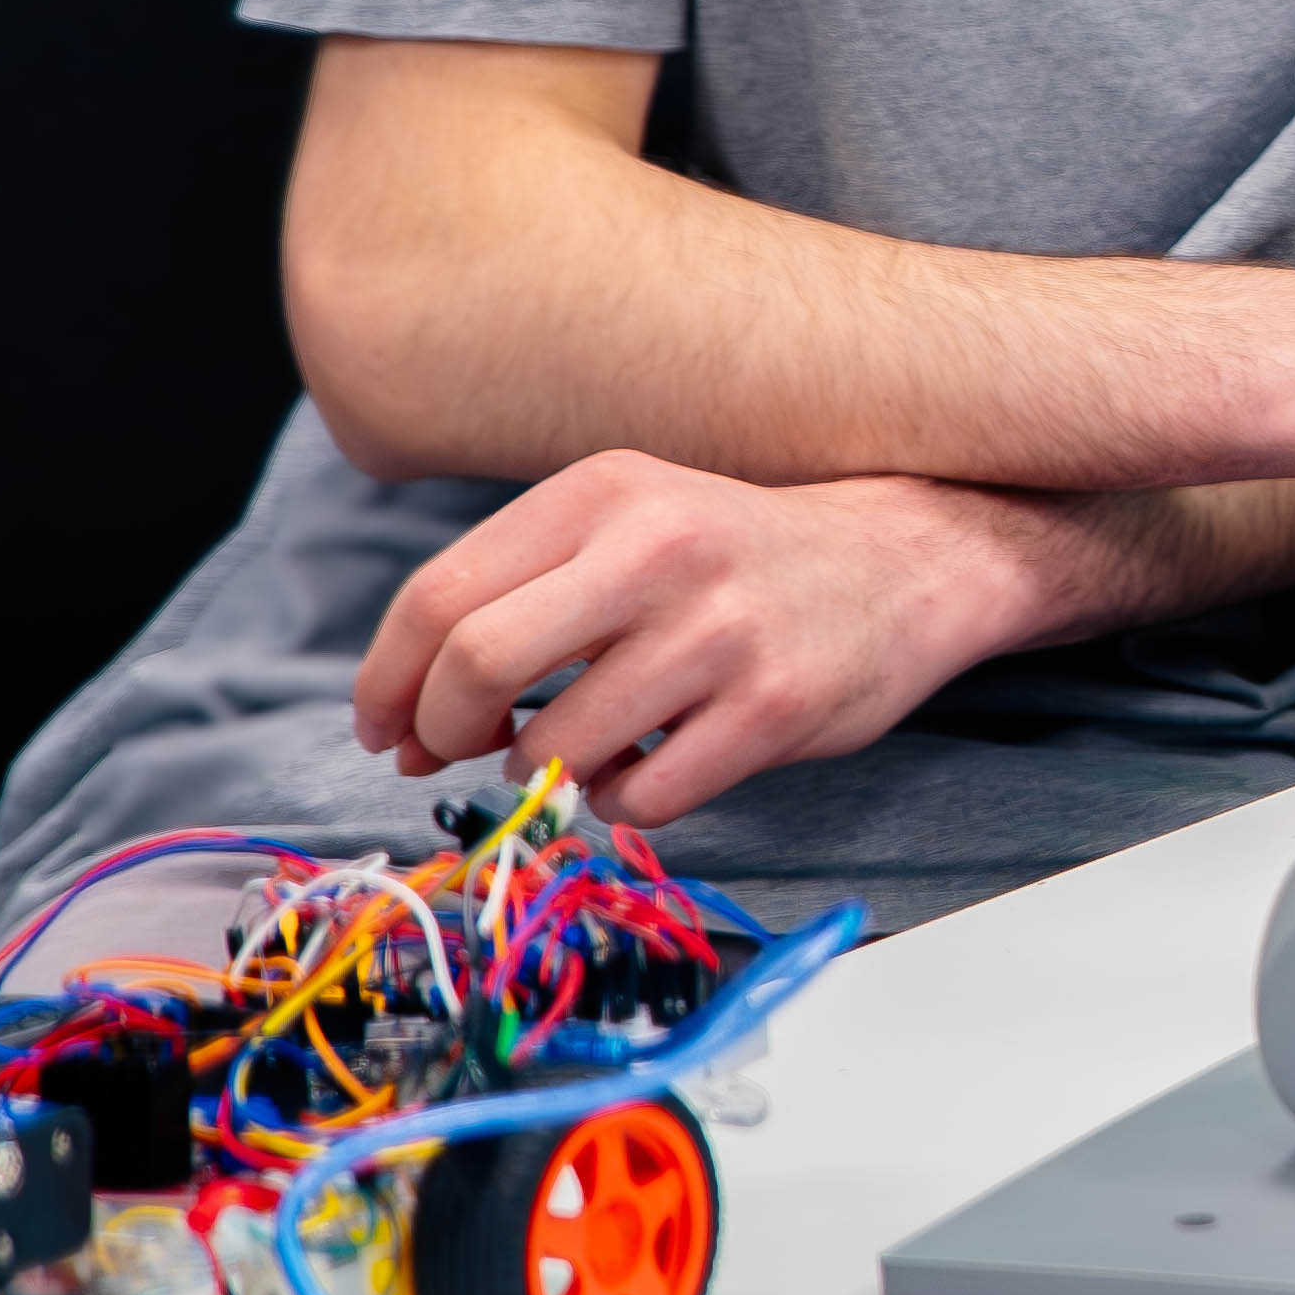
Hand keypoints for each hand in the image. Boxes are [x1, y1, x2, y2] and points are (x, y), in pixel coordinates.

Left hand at [352, 451, 1097, 826]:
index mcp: (604, 491)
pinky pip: (643, 796)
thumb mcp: (626, 524)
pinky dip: (623, 802)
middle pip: (477, 666)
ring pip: (556, 745)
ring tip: (582, 751)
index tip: (385, 730)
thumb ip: (517, 596)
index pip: (439, 597)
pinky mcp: (773, 708)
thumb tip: (405, 723)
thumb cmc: (737, 558)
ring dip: (543, 772)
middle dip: (445, 732)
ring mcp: (721, 631)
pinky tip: (653, 767)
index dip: (387, 683)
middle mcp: (658, 548)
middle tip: (460, 752)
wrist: (909, 560)